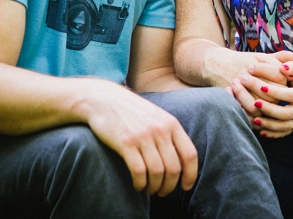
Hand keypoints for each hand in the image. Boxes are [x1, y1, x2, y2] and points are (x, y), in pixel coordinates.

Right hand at [84, 88, 198, 195]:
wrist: (102, 98)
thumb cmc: (129, 111)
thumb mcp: (155, 116)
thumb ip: (169, 134)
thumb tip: (181, 162)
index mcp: (171, 124)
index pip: (189, 155)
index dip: (190, 175)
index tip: (185, 187)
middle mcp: (159, 130)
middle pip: (173, 168)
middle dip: (169, 186)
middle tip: (162, 192)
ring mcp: (142, 136)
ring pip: (157, 172)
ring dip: (155, 187)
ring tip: (149, 190)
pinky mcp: (125, 143)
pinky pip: (139, 171)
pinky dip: (140, 183)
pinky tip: (137, 186)